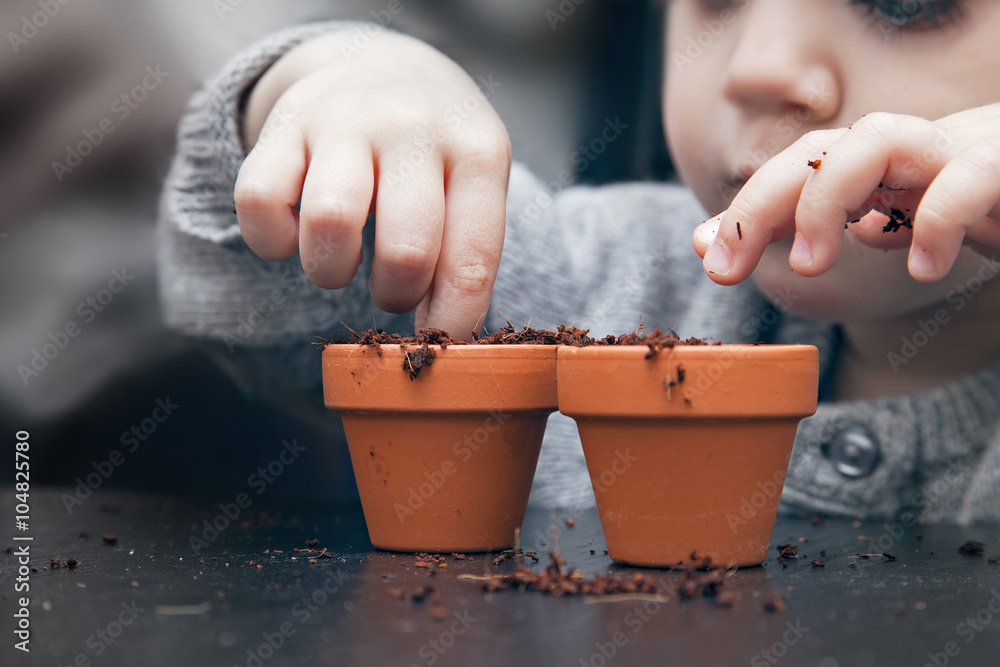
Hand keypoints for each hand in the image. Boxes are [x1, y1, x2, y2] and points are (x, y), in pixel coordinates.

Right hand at [235, 30, 510, 339]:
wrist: (380, 64)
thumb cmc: (435, 153)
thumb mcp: (473, 184)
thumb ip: (466, 252)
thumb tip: (443, 340)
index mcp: (476, 151)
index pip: (472, 259)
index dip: (452, 321)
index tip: (439, 343)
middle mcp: (413, 128)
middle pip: (406, 251)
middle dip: (396, 294)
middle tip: (393, 288)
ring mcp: (345, 120)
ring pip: (330, 224)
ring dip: (331, 272)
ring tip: (342, 262)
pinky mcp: (283, 125)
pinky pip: (259, 202)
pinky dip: (272, 241)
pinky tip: (294, 234)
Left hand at [693, 106, 999, 284]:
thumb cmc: (983, 197)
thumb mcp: (909, 216)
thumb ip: (847, 223)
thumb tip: (775, 236)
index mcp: (881, 163)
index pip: (798, 170)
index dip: (747, 208)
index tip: (709, 259)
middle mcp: (910, 149)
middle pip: (820, 150)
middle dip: (764, 203)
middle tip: (727, 266)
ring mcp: (959, 150)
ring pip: (877, 140)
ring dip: (827, 199)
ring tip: (809, 263)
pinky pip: (971, 176)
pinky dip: (936, 217)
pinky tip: (918, 267)